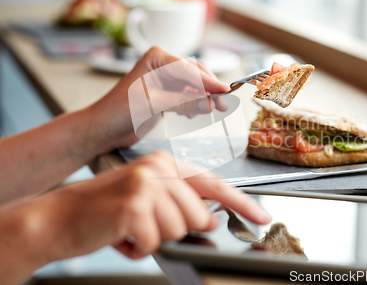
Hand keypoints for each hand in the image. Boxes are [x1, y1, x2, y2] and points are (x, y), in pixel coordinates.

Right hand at [15, 151, 270, 262]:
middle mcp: (158, 169)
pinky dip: (137, 249)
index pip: (213, 184)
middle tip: (146, 224)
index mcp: (165, 164)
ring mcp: (147, 185)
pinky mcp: (134, 206)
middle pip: (198, 216)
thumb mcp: (148, 199)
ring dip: (154, 239)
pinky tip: (121, 236)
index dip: (241, 203)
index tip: (260, 215)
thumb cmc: (104, 210)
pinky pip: (154, 243)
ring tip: (131, 228)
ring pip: (179, 230)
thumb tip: (211, 220)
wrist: (59, 217)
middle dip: (175, 230)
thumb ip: (182, 204)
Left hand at [86, 47, 230, 152]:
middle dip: (210, 90)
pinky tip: (195, 114)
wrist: (104, 128)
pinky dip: (195, 105)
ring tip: (214, 111)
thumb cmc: (119, 111)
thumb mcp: (153, 104)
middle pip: (196, 75)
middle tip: (223, 105)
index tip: (226, 91)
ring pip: (195, 86)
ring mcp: (166, 80)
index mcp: (158, 58)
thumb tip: (209, 104)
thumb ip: (183, 102)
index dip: (209, 81)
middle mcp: (163, 65)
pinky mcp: (167, 94)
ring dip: (204, 99)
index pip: (190, 69)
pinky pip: (189, 96)